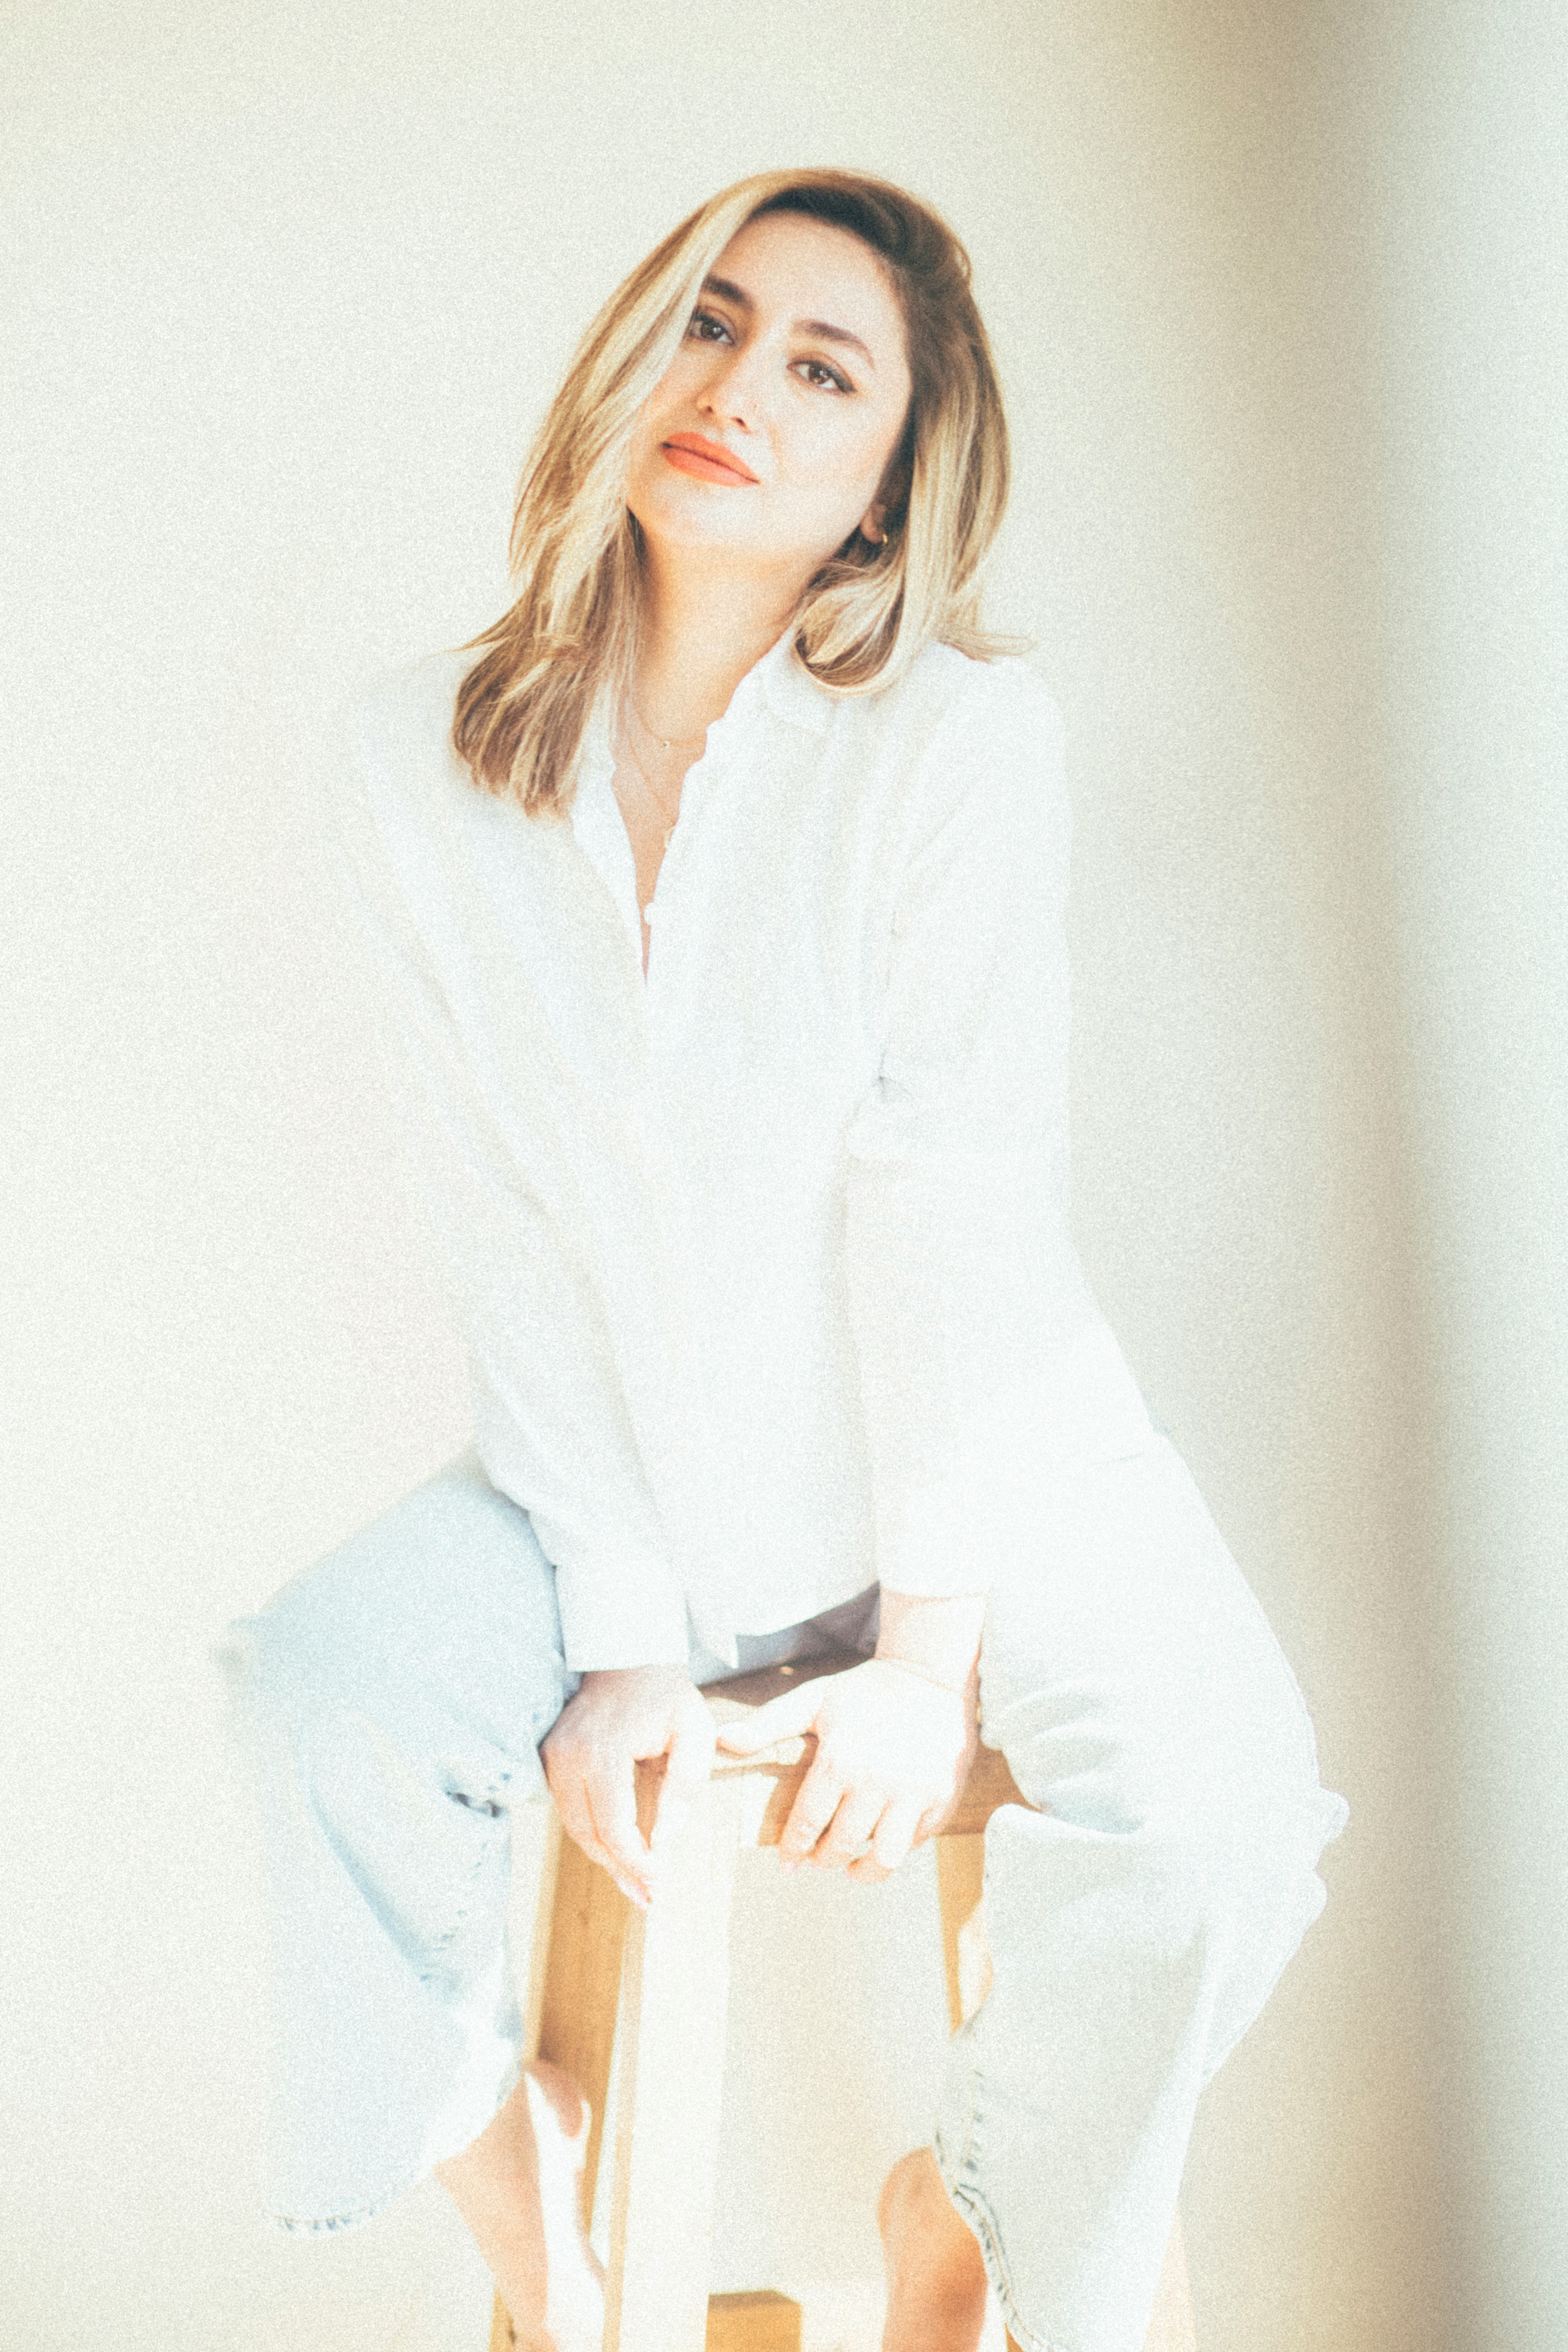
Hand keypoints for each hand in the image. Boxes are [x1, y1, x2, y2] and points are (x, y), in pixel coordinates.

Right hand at [541, 1664, 715, 1908]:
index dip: (635, 1861)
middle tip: (647, 1898)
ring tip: (635, 1884)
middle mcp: (568, 1755)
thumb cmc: (668, 1696)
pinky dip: (591, 1832)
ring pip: (573, 1825)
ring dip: (603, 1857)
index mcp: (603, 1750)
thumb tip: (666, 1841)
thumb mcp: (694, 1735)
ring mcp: (553, 1754)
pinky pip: (568, 1807)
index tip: (660, 1883)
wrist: (629, 1656)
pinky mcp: (550, 1755)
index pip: (613, 1825)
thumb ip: (684, 1788)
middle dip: (618, 1870)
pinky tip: (616, 1851)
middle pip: (587, 1833)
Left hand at [714, 1656, 979, 1883]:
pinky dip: (896, 1848)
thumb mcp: (814, 1700)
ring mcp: (914, 1793)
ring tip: (851, 1869)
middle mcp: (878, 1781)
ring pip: (884, 1858)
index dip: (794, 1848)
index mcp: (841, 1759)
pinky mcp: (942, 1798)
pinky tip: (881, 1840)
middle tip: (817, 1861)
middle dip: (823, 1860)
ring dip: (863, 1872)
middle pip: (842, 1846)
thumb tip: (722, 1741)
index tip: (787, 1862)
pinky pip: (915, 1842)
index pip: (807, 1822)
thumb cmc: (865, 1691)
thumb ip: (768, 1723)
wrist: (932, 1677)